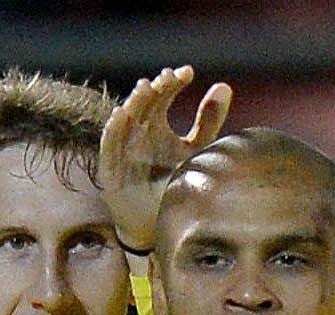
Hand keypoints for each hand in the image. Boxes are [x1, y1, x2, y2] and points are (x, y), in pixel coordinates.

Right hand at [97, 65, 232, 253]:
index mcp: (156, 122)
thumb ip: (208, 121)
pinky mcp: (112, 167)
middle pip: (144, 103)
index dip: (172, 82)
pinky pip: (110, 145)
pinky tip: (121, 114)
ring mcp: (123, 147)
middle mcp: (138, 130)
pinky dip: (113, 129)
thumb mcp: (196, 149)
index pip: (162, 95)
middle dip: (154, 89)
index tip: (187, 73)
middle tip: (167, 78)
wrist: (159, 221)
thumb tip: (224, 86)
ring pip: (126, 119)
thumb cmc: (175, 181)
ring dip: (134, 102)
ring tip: (145, 87)